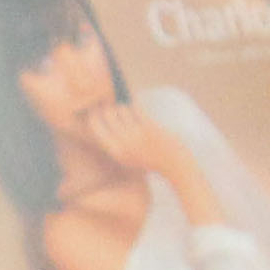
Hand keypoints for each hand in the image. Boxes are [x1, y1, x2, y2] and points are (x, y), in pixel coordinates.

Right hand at [77, 98, 213, 221]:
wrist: (174, 164)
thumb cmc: (150, 159)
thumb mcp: (128, 157)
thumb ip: (115, 141)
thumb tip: (105, 114)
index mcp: (116, 152)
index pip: (96, 126)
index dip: (94, 114)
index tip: (96, 108)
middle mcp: (123, 143)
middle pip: (108, 115)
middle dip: (109, 107)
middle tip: (112, 105)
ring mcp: (136, 135)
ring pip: (122, 109)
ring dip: (123, 106)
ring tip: (126, 108)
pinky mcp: (149, 127)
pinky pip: (136, 109)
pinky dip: (135, 106)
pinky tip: (136, 108)